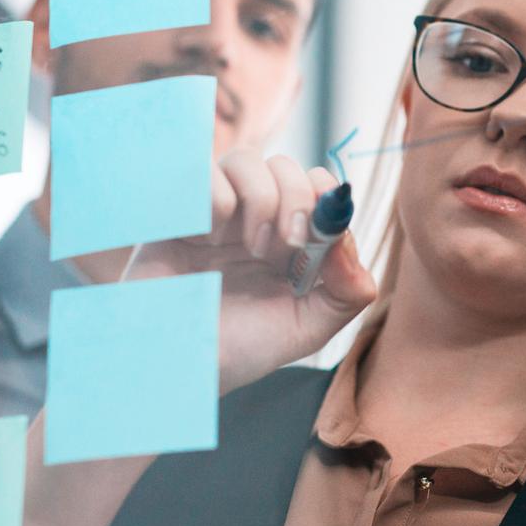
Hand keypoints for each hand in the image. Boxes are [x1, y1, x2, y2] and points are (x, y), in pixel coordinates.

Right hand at [148, 148, 376, 393]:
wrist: (180, 366)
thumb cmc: (242, 347)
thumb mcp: (309, 326)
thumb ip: (347, 290)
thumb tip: (347, 239)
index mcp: (289, 236)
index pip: (318, 184)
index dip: (326, 197)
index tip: (320, 235)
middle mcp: (253, 216)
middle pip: (284, 165)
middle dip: (295, 199)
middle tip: (286, 246)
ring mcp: (214, 211)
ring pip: (246, 159)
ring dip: (260, 199)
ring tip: (251, 247)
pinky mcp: (177, 212)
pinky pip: (201, 172)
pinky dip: (215, 201)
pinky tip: (205, 239)